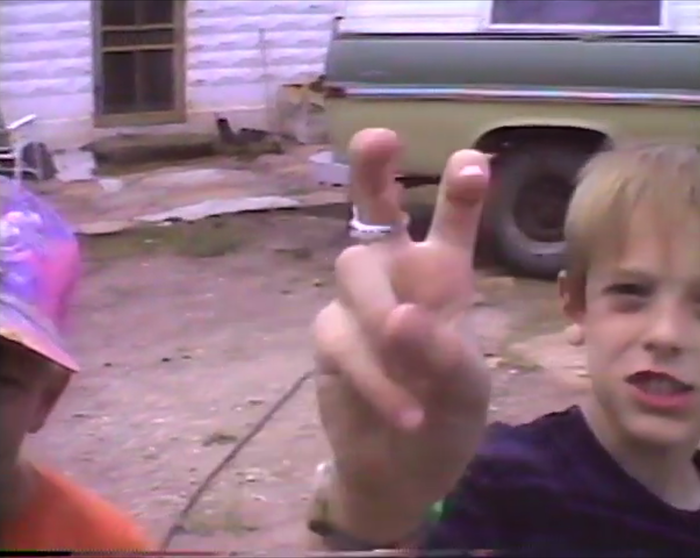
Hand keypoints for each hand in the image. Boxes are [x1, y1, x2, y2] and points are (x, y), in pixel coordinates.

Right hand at [312, 129, 491, 541]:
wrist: (402, 466)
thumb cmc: (446, 414)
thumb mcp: (465, 386)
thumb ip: (441, 352)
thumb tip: (397, 319)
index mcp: (442, 277)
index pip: (448, 224)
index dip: (457, 194)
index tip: (471, 160)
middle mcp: (395, 276)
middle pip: (373, 212)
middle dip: (373, 174)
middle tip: (379, 137)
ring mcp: (355, 304)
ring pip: (353, 270)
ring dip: (381, 311)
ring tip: (410, 362)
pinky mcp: (329, 337)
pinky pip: (340, 337)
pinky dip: (373, 375)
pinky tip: (403, 409)